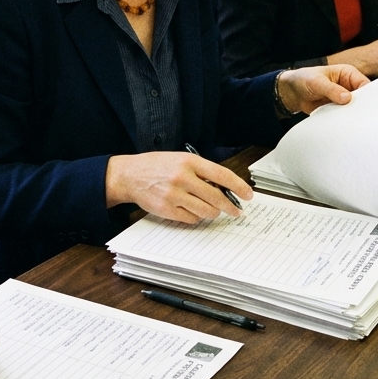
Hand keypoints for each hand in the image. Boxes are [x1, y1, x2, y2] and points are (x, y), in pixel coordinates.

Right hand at [105, 151, 251, 222]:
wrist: (129, 175)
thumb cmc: (157, 166)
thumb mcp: (180, 159)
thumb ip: (201, 171)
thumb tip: (225, 187)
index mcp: (189, 162)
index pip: (222, 175)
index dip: (238, 186)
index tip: (248, 194)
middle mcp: (182, 177)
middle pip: (216, 197)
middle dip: (230, 207)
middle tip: (236, 211)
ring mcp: (174, 194)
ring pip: (206, 210)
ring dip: (214, 213)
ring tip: (213, 210)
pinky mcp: (166, 209)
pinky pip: (191, 218)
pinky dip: (197, 217)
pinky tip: (194, 211)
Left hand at [276, 64, 368, 114]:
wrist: (291, 92)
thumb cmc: (304, 79)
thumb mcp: (316, 82)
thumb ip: (331, 90)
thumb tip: (346, 98)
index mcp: (348, 74)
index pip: (364, 84)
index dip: (368, 94)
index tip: (366, 105)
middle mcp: (348, 86)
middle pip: (362, 98)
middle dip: (361, 106)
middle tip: (360, 116)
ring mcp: (344, 99)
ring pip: (354, 108)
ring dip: (352, 115)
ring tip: (352, 122)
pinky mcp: (338, 109)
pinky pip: (345, 116)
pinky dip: (344, 120)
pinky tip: (344, 126)